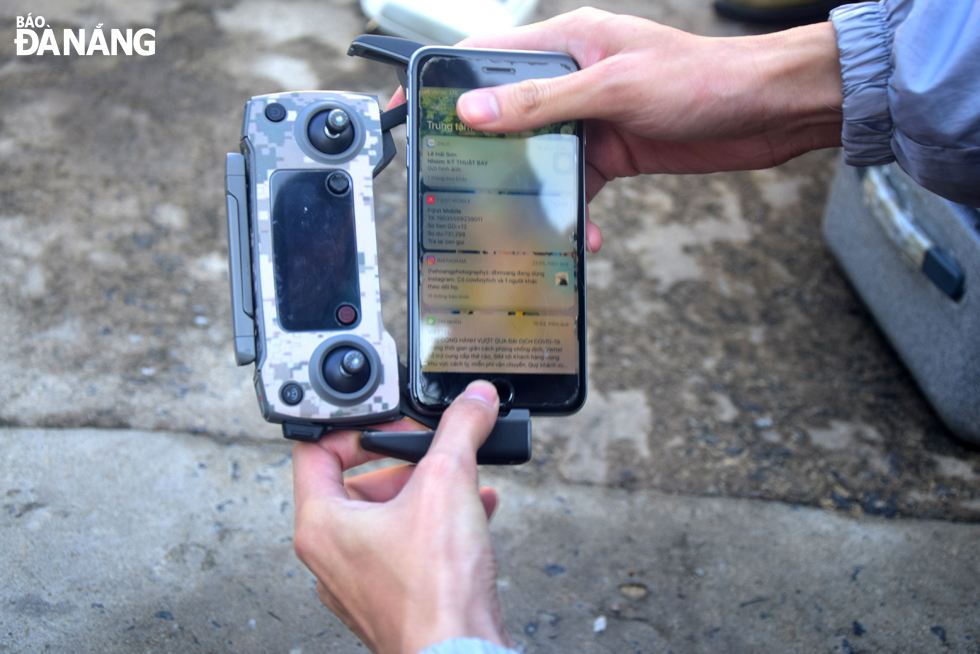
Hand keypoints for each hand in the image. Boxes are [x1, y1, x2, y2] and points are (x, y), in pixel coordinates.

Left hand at [292, 380, 511, 653]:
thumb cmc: (434, 591)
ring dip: (427, 492)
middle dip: (403, 463)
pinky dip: (439, 524)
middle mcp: (331, 556)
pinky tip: (477, 511)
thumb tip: (473, 399)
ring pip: (387, 518)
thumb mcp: (447, 482)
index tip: (388, 424)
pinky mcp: (392, 599)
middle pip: (357, 484)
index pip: (314, 451)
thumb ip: (459, 430)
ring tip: (461, 481)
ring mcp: (360, 582)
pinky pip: (408, 547)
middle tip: (433, 453)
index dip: (352, 428)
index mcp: (321, 525)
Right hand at [453, 8, 843, 199]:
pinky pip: (576, 185)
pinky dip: (573, 213)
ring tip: (514, 224)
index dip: (442, 82)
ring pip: (538, 157)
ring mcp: (590, 118)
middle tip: (452, 184)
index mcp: (566, 42)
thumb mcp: (614, 87)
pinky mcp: (612, 152)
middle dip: (480, 151)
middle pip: (505, 114)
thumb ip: (542, 99)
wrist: (767, 111)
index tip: (408, 108)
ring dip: (530, 192)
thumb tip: (474, 111)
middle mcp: (572, 78)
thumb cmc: (701, 79)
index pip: (484, 58)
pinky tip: (581, 237)